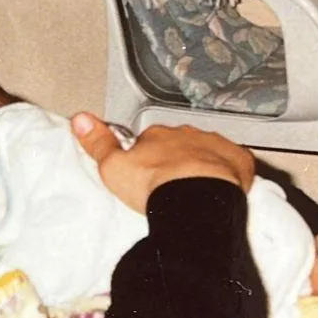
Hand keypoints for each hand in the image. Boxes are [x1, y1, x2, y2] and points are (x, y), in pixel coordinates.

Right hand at [72, 113, 254, 212]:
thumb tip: (79, 117)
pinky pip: (234, 162)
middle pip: (179, 144)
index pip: (149, 140)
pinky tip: (224, 187)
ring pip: (207, 150)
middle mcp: (186, 134)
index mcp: (156, 135)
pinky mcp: (238, 160)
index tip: (146, 172)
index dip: (147, 156)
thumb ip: (97, 142)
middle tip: (171, 184)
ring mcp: (214, 145)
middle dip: (177, 158)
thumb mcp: (113, 168)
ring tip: (196, 190)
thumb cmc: (154, 186)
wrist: (197, 199)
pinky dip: (230, 171)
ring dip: (203, 164)